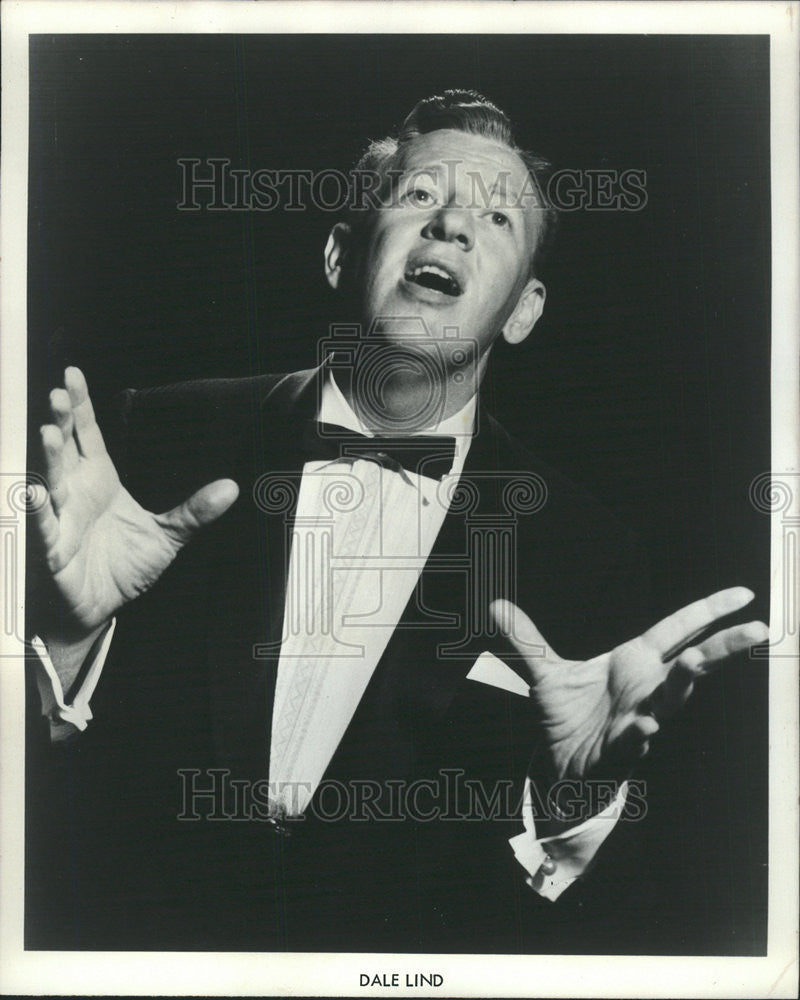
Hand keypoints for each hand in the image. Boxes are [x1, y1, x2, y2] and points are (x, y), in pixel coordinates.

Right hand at [30, 367, 239, 641]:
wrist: (101, 607)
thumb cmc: (125, 567)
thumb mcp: (167, 536)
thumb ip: (195, 511)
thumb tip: (231, 488)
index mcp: (100, 480)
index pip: (88, 435)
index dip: (80, 406)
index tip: (72, 375)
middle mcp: (77, 492)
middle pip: (66, 449)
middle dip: (61, 421)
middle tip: (59, 396)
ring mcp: (63, 518)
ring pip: (53, 480)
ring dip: (50, 457)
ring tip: (49, 432)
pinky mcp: (54, 548)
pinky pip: (45, 526)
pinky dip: (40, 510)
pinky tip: (38, 492)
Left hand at [490, 588, 767, 785]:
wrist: (556, 766)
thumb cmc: (568, 718)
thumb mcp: (543, 673)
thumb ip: (526, 638)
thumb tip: (496, 605)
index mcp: (635, 663)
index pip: (678, 630)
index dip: (709, 612)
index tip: (744, 595)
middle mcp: (645, 689)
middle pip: (692, 664)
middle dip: (724, 647)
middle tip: (757, 629)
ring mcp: (638, 719)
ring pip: (671, 701)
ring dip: (683, 684)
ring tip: (694, 662)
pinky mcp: (620, 750)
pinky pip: (634, 740)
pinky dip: (639, 732)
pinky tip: (645, 724)